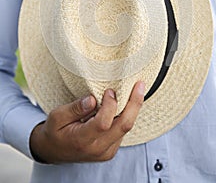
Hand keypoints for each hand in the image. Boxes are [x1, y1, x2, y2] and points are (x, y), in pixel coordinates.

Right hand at [30, 81, 144, 163]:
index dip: (110, 105)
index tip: (109, 91)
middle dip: (134, 104)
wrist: (54, 151)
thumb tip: (93, 100)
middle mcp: (97, 149)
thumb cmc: (55, 132)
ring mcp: (106, 151)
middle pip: (124, 126)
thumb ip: (74, 108)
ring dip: (132, 108)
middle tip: (139, 85)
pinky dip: (126, 115)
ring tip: (136, 90)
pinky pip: (123, 130)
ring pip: (126, 128)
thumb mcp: (56, 116)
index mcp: (82, 140)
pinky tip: (126, 103)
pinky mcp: (111, 150)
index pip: (104, 123)